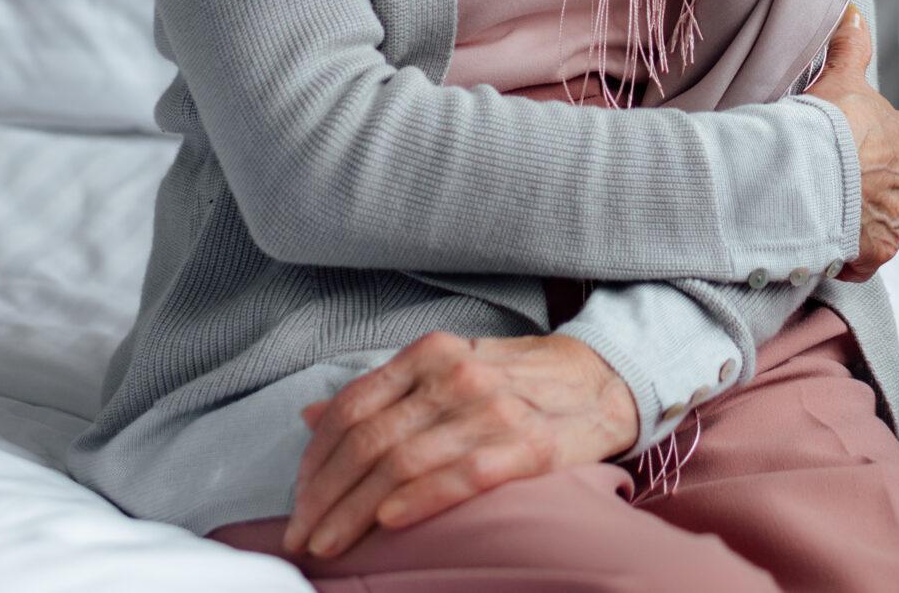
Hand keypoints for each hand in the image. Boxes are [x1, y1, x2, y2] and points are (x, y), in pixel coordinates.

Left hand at [285, 329, 636, 561]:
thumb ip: (381, 392)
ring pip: (403, 463)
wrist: (602, 381)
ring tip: (331, 544)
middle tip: (302, 535)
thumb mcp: (444, 370)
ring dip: (356, 511)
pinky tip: (389, 522)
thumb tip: (309, 415)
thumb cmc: (515, 381)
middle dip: (326, 495)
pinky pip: (461, 476)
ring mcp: (492, 410)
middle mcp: (456, 377)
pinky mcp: (527, 446)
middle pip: (370, 440)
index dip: (316, 459)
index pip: (354, 407)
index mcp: (430, 355)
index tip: (296, 500)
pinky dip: (420, 500)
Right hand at [802, 3, 898, 281]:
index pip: (895, 139)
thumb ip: (851, 44)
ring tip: (824, 211)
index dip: (866, 142)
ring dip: (858, 218)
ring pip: (880, 218)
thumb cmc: (827, 127)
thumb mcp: (841, 76)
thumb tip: (854, 12)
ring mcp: (898, 218)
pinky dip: (851, 253)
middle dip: (865, 184)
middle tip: (829, 180)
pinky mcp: (880, 251)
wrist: (812, 178)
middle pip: (890, 182)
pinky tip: (827, 240)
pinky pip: (867, 255)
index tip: (840, 146)